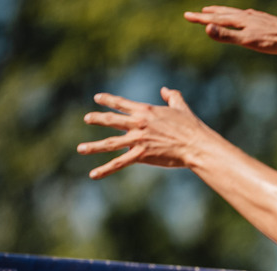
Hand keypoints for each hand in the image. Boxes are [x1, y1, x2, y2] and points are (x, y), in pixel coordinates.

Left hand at [77, 87, 212, 179]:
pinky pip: (120, 163)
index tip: (97, 98)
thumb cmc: (191, 127)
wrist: (196, 145)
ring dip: (94, 146)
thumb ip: (172, 96)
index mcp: (145, 110)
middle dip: (97, 119)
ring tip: (81, 148)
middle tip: (87, 118)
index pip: (121, 104)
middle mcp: (138, 123)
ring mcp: (138, 140)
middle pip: (111, 120)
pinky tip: (94, 174)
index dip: (108, 100)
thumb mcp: (180, 107)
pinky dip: (106, 169)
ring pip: (111, 143)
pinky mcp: (141, 155)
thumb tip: (165, 90)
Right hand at [184, 6, 276, 57]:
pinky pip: (248, 17)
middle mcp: (247, 16)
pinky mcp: (267, 23)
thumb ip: (227, 36)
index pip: (215, 19)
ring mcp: (257, 18)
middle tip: (199, 12)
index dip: (200, 18)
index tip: (187, 16)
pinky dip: (240, 16)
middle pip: (224, 13)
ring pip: (236, 14)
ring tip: (217, 12)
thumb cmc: (272, 42)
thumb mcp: (247, 41)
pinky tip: (245, 18)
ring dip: (224, 13)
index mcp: (240, 20)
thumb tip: (207, 29)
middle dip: (210, 14)